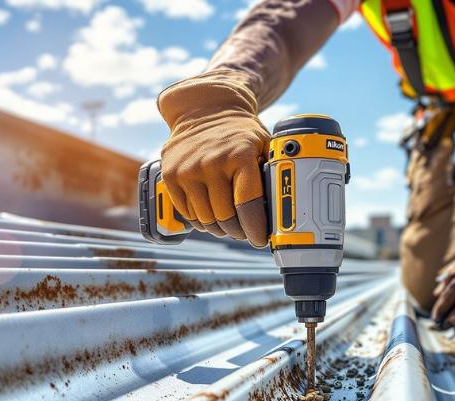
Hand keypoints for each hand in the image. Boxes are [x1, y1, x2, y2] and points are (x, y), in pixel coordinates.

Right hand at [157, 69, 269, 246]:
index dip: (256, 229)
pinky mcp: (171, 175)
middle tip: (245, 231)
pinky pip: (188, 213)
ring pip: (206, 220)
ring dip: (219, 228)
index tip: (260, 238)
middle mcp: (212, 163)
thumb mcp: (264, 145)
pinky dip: (200, 220)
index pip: (248, 207)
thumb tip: (283, 209)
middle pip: (226, 219)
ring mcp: (189, 170)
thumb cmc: (240, 132)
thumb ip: (272, 173)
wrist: (204, 108)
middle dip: (239, 231)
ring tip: (228, 223)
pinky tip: (210, 214)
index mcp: (240, 156)